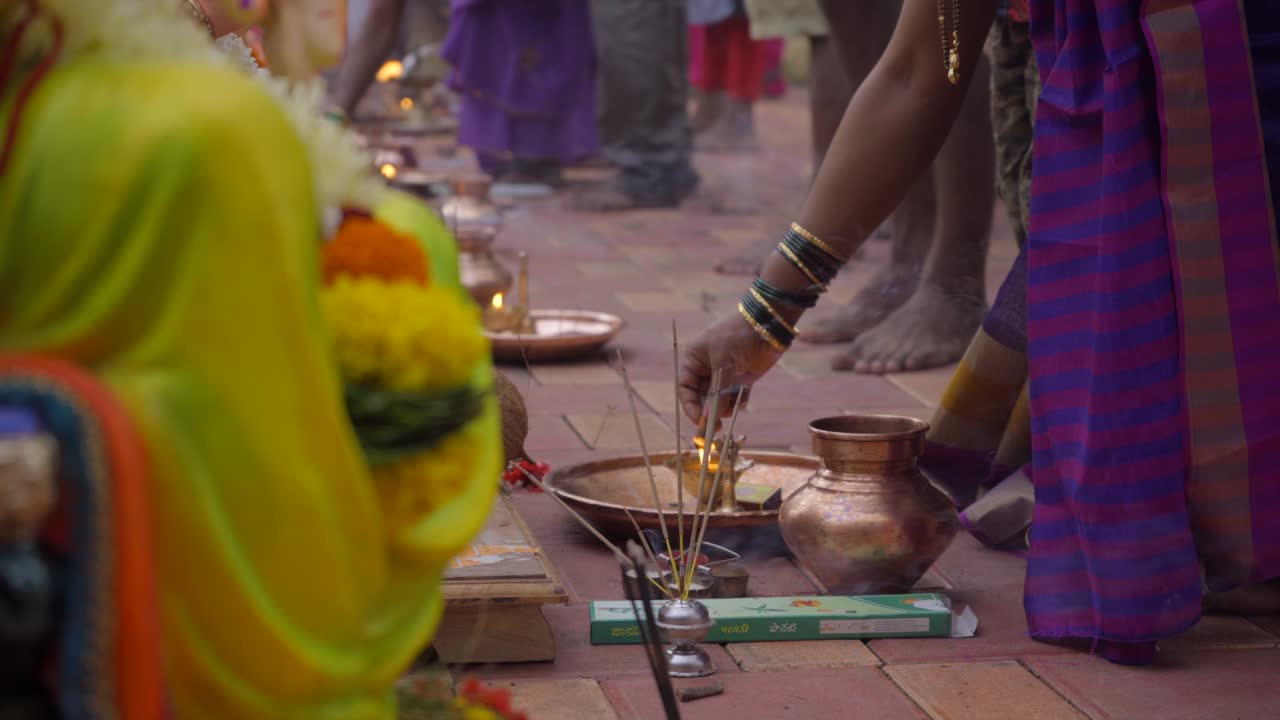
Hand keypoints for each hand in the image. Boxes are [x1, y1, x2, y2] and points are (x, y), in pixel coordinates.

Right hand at [678, 312, 785, 426]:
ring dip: (724, 407)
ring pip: (719, 400)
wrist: (768, 324)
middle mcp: (707, 369)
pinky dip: (738, 402)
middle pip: (701, 398)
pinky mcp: (742, 378)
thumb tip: (709, 419)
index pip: (685, 388)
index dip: (691, 406)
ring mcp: (725, 374)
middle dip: (708, 412)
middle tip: (715, 428)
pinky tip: (744, 399)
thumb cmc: (738, 336)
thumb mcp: (723, 363)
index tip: (700, 421)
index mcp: (694, 360)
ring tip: (733, 406)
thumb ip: (716, 392)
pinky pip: (735, 398)